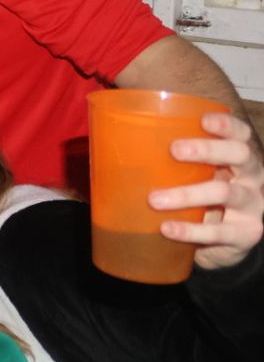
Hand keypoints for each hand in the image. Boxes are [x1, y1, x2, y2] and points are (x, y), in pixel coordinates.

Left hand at [151, 112, 263, 270]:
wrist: (224, 242)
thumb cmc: (201, 197)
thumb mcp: (192, 175)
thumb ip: (170, 161)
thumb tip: (113, 141)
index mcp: (239, 157)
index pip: (241, 135)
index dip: (228, 125)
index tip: (203, 120)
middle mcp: (253, 177)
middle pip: (240, 154)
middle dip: (207, 149)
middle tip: (174, 150)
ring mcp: (253, 206)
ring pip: (225, 192)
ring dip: (188, 194)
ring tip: (154, 200)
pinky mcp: (246, 233)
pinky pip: (219, 232)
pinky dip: (190, 230)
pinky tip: (167, 228)